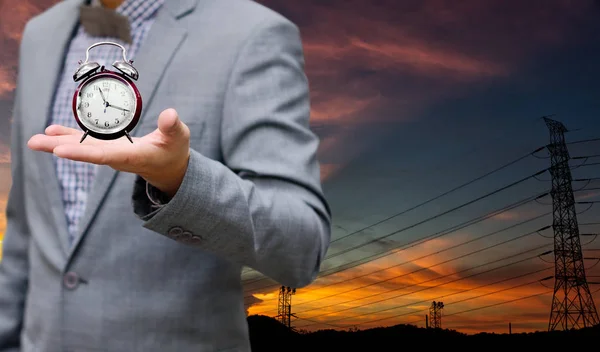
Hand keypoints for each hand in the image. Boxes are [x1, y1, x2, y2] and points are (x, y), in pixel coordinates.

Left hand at [27, 108, 190, 197]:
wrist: (170, 167)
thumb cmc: (175, 150)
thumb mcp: (178, 137)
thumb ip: (172, 127)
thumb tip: (170, 114)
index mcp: (133, 156)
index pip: (105, 156)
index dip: (82, 153)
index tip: (60, 150)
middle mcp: (117, 157)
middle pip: (85, 153)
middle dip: (60, 148)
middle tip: (34, 143)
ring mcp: (111, 153)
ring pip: (81, 148)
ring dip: (56, 143)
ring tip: (34, 139)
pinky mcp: (108, 148)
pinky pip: (85, 142)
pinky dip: (67, 137)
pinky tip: (50, 131)